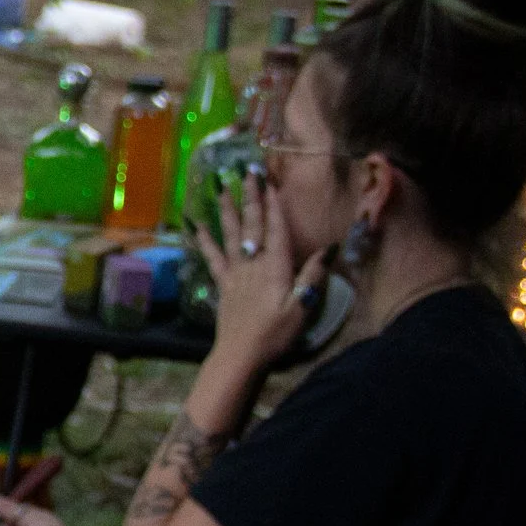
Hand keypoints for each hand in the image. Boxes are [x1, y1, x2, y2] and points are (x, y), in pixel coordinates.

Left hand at [196, 176, 327, 373]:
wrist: (240, 354)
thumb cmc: (275, 333)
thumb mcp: (302, 307)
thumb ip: (312, 276)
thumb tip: (329, 248)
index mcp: (276, 267)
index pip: (276, 229)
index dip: (274, 204)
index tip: (270, 181)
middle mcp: (253, 263)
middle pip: (252, 225)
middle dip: (251, 197)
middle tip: (246, 171)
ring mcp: (235, 272)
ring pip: (230, 234)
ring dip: (227, 209)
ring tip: (221, 187)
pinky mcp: (223, 283)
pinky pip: (212, 256)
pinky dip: (203, 239)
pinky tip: (196, 224)